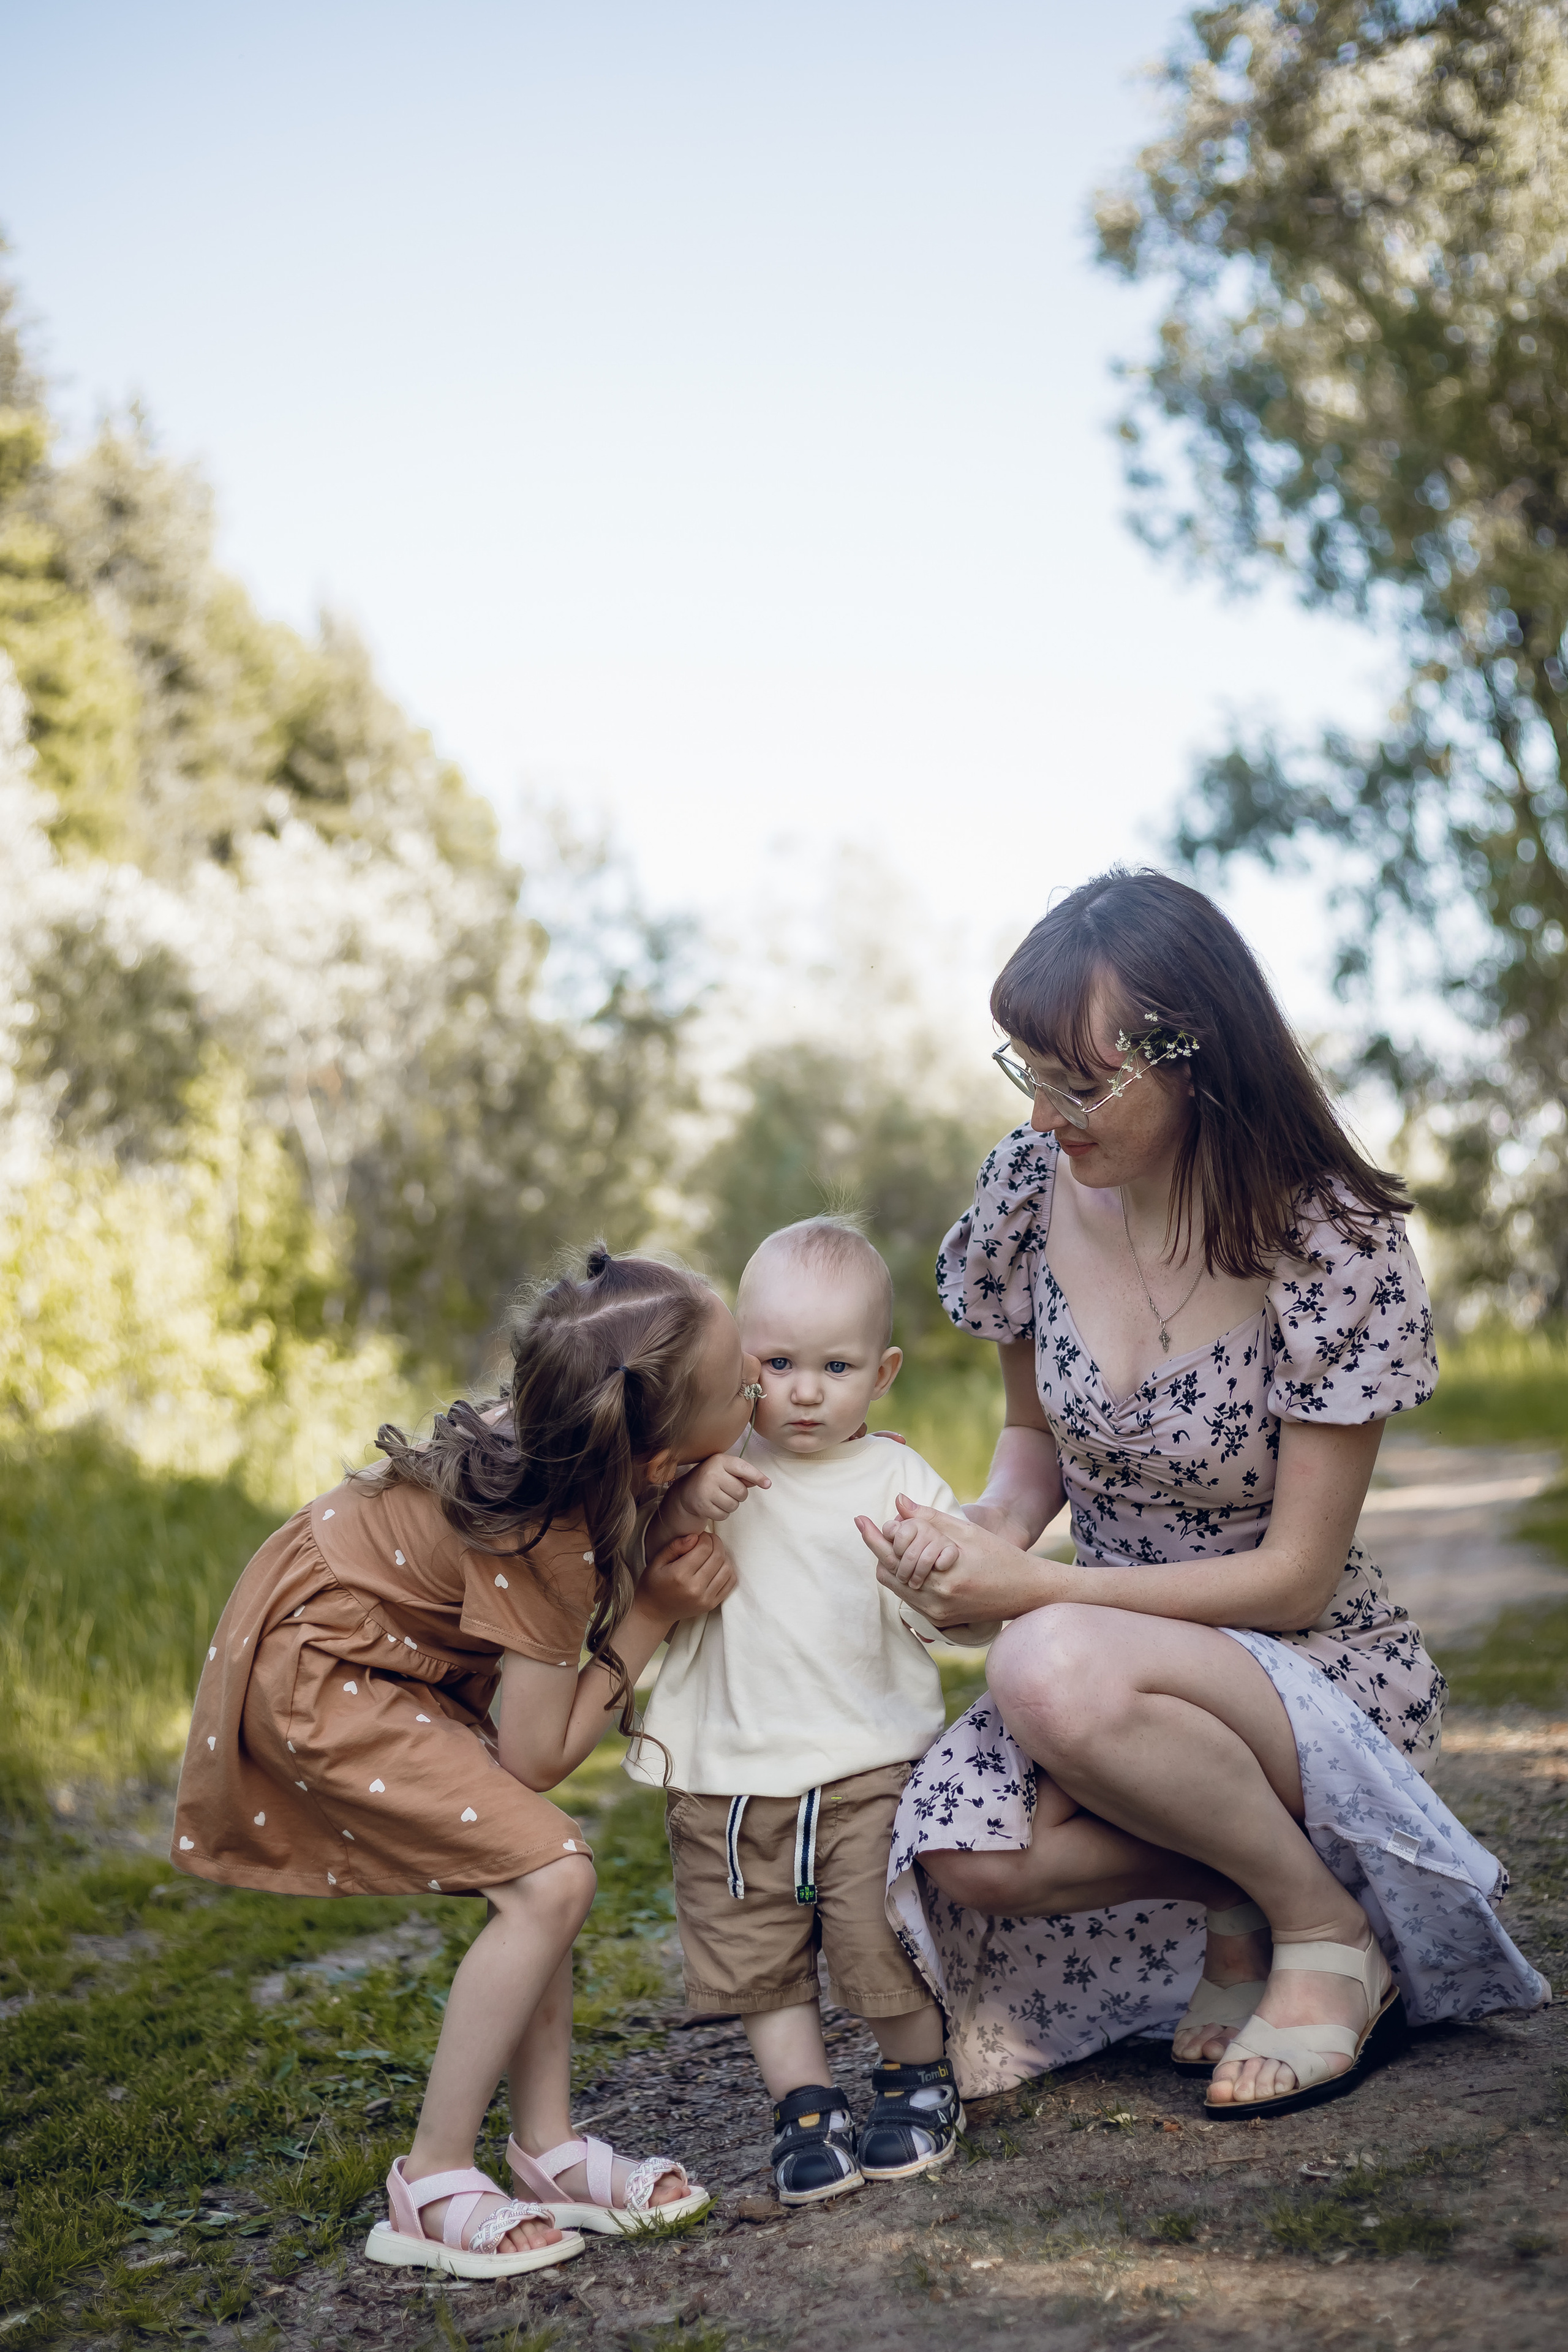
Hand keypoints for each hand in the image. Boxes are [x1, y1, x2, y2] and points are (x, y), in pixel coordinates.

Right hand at [640, 1528, 737, 1624]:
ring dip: (723, 1556)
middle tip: (707, 1541)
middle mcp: (695, 1588)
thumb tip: (695, 1537)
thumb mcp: (657, 1562)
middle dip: (715, 1543)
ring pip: (727, 1568)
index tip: (699, 1537)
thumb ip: (675, 1546)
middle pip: (718, 1556)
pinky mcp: (712, 1604)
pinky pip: (730, 1582)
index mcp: (680, 1575)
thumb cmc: (654, 1585)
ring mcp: (706, 1598)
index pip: (705, 1548)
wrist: (655, 1612)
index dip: (705, 1537)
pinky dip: (727, 1570)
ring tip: (712, 1553)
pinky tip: (717, 1566)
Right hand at [671, 1451, 770, 1526]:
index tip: (768, 1484)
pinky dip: (722, 1513)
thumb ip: (743, 1474)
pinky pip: (724, 1515)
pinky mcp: (702, 1506)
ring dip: (731, 1505)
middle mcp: (712, 1474)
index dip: (757, 1476)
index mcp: (720, 1461)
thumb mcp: (725, 1469)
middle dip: (740, 1495)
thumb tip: (763, 1482)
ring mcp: (706, 1490)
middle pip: (741, 1492)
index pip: (743, 1468)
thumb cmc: (712, 1478)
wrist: (686, 1491)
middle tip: (729, 1491)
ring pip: (734, 1505)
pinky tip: (714, 1505)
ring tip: (720, 1498)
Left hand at [855, 1495, 1062, 1627]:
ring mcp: (937, 1615)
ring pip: (895, 1587)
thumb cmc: (1001, 1557)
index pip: (894, 1556)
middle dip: (879, 1548)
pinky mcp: (941, 1621)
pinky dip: (904, 1577)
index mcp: (944, 1577)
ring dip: (890, 1563)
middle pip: (888, 1573)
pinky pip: (909, 1597)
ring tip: (892, 1541)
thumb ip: (930, 1518)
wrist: (1027, 1592)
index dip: (873, 1536)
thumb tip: (899, 1502)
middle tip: (870, 1527)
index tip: (860, 1519)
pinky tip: (909, 1559)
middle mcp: (937, 1602)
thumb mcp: (967, 1532)